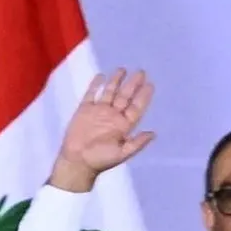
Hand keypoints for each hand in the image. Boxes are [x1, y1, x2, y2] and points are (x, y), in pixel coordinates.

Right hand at [48, 68, 154, 192]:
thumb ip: (137, 143)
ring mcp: (99, 112)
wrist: (77, 161)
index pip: (136, 107)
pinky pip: (91, 94)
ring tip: (123, 69)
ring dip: (116, 81)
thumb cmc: (100, 160)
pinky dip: (96, 85)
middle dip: (133, 84)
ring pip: (110, 92)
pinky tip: (101, 76)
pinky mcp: (85, 110)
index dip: (143, 96)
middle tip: (142, 72)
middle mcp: (112, 116)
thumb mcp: (121, 154)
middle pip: (125, 97)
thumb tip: (153, 133)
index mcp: (123, 126)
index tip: (150, 85)